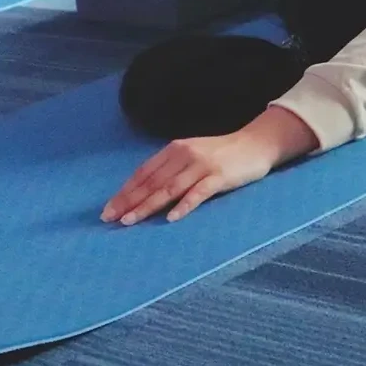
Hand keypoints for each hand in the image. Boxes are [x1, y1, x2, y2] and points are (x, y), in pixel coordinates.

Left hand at [101, 107, 318, 225]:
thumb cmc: (222, 153)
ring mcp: (202, 166)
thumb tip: (145, 190)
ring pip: (169, 188)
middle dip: (129, 202)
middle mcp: (185, 155)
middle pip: (152, 182)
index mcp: (175, 149)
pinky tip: (171, 218)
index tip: (109, 209)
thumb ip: (172, 167)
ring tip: (130, 221)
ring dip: (148, 206)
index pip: (144, 172)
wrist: (256, 144)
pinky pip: (198, 193)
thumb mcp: (193, 153)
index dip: (125, 191)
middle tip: (110, 219)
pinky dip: (184, 206)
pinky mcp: (219, 177)